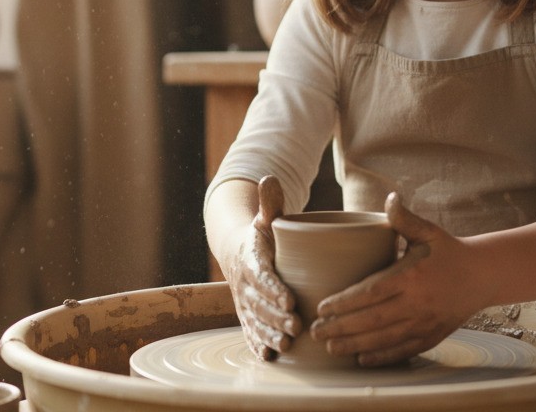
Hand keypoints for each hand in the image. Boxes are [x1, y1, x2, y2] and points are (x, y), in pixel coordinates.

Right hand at [220, 176, 299, 360]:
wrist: (239, 251)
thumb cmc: (263, 234)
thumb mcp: (266, 218)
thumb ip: (270, 203)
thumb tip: (269, 178)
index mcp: (252, 258)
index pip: (261, 275)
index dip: (273, 289)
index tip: (289, 300)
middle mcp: (245, 283)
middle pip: (260, 304)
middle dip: (276, 317)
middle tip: (296, 327)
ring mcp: (244, 302)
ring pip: (255, 321)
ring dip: (269, 334)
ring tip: (287, 344)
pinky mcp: (247, 315)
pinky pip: (249, 332)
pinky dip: (258, 344)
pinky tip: (269, 356)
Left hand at [309, 193, 493, 365]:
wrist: (484, 275)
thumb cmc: (449, 250)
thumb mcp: (428, 231)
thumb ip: (404, 218)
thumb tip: (390, 197)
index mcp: (411, 275)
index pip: (371, 292)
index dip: (345, 302)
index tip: (322, 307)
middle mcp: (417, 302)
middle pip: (372, 320)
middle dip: (341, 328)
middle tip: (315, 331)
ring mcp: (426, 322)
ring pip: (385, 338)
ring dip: (355, 346)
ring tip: (330, 348)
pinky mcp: (433, 335)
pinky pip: (404, 350)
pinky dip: (383, 357)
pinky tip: (362, 360)